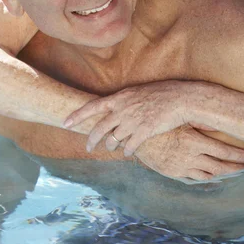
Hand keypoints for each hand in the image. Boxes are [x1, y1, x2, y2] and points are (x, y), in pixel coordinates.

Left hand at [64, 81, 217, 156]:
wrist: (179, 99)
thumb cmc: (159, 93)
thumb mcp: (136, 92)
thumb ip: (122, 102)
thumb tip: (112, 110)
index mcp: (119, 98)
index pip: (92, 107)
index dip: (77, 116)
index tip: (65, 123)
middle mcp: (122, 110)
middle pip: (99, 129)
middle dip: (91, 140)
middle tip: (88, 147)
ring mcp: (132, 121)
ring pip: (114, 139)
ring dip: (111, 145)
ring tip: (111, 147)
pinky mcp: (144, 132)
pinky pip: (129, 146)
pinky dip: (127, 150)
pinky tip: (128, 151)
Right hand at [135, 127, 243, 180]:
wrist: (135, 137)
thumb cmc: (159, 123)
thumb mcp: (180, 118)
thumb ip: (200, 121)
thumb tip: (218, 121)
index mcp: (193, 142)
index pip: (222, 151)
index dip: (238, 155)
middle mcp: (190, 157)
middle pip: (219, 166)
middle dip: (235, 167)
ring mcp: (181, 167)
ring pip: (208, 174)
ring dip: (223, 174)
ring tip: (234, 172)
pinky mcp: (174, 173)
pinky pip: (194, 178)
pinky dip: (207, 178)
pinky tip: (213, 176)